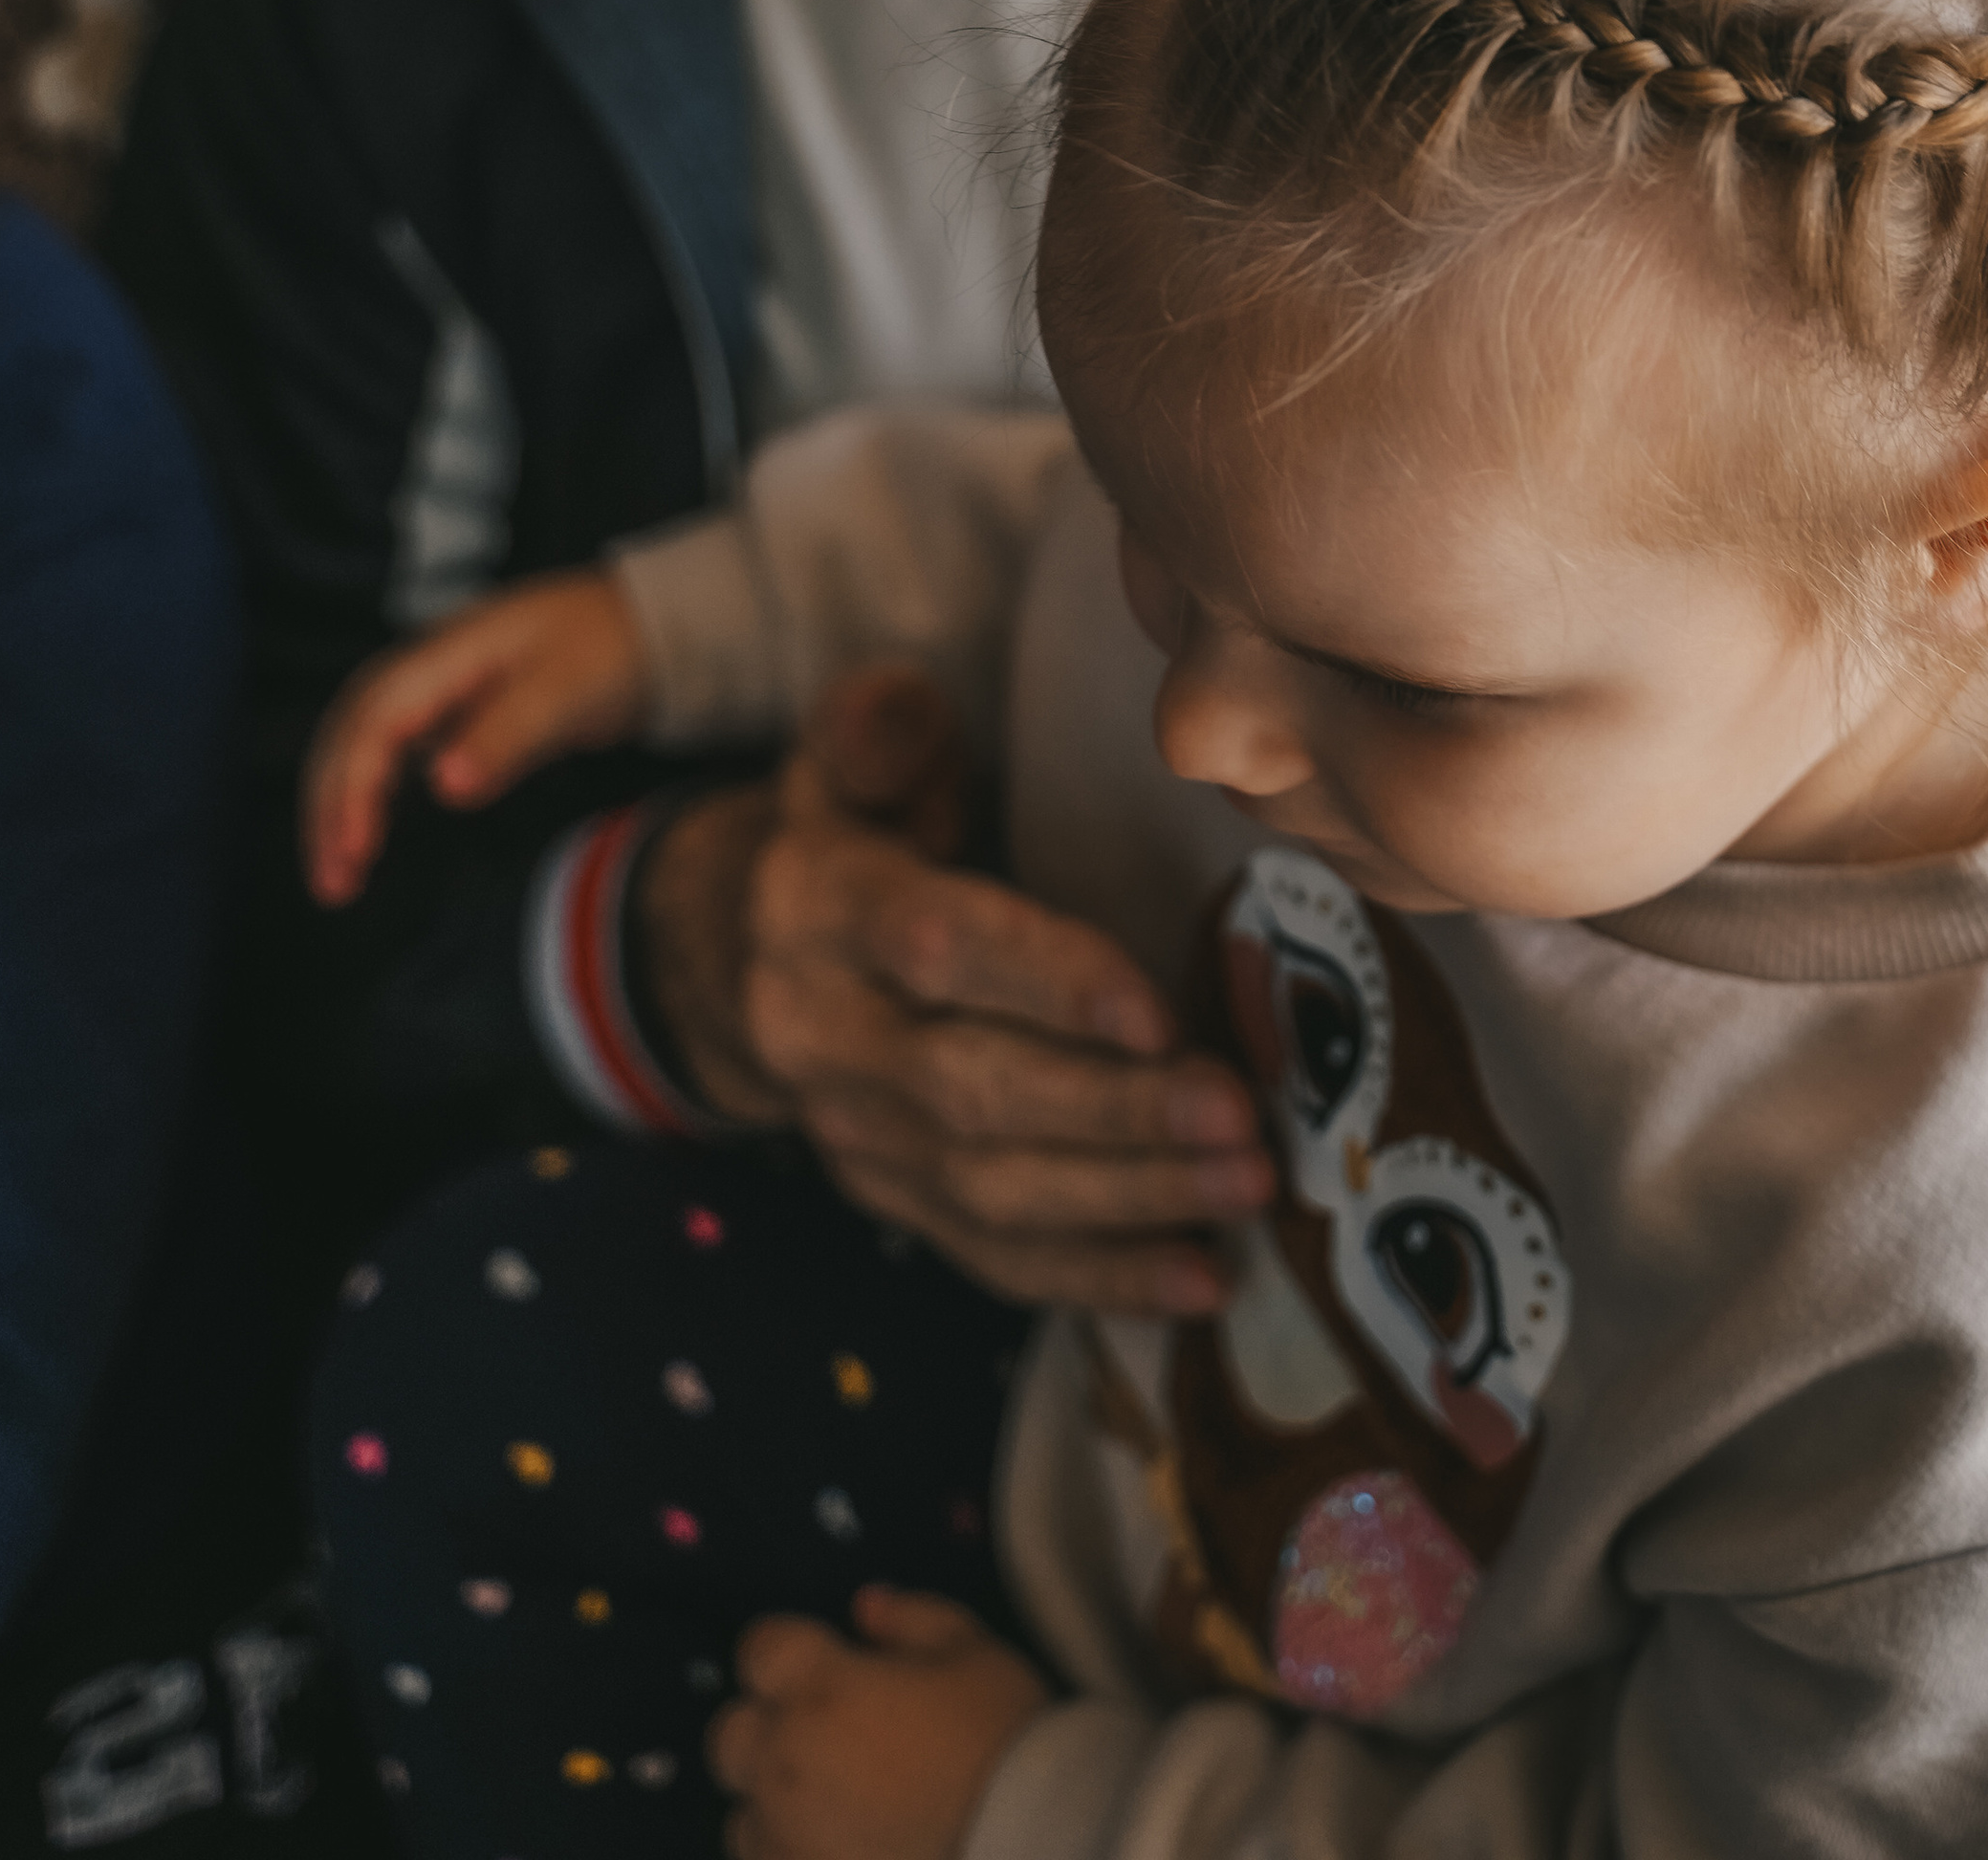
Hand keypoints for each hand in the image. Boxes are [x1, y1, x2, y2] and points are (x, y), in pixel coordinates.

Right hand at [301, 572, 645, 904]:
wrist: (645, 622)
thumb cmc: (610, 646)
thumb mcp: (568, 690)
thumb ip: (508, 736)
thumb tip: (445, 787)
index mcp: (450, 652)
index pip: (375, 720)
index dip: (354, 786)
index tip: (355, 849)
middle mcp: (428, 666)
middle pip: (349, 732)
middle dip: (329, 806)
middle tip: (332, 882)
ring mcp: (435, 686)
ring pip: (361, 743)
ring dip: (339, 806)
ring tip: (338, 877)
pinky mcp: (450, 710)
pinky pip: (389, 752)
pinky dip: (368, 796)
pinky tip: (367, 838)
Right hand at [637, 677, 1274, 1312]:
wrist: (740, 959)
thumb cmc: (851, 832)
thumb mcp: (847, 753)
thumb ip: (880, 725)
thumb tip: (902, 710)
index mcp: (817, 908)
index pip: (934, 947)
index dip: (1044, 981)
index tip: (1156, 1010)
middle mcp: (821, 1034)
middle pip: (970, 1088)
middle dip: (1114, 1112)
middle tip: (1240, 1115)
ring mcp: (852, 1134)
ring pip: (988, 1187)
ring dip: (1127, 1198)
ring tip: (1247, 1186)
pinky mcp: (891, 1200)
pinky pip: (992, 1256)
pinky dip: (1100, 1277)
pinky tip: (1203, 1278)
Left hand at [709, 1591, 1048, 1859]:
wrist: (1029, 1846)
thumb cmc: (1003, 1742)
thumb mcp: (973, 1651)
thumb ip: (911, 1618)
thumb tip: (864, 1607)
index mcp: (820, 1689)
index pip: (758, 1650)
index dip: (787, 1651)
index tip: (821, 1660)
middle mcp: (785, 1763)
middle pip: (729, 1735)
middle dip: (765, 1724)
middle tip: (823, 1733)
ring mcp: (785, 1841)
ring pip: (741, 1814)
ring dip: (772, 1801)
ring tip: (832, 1804)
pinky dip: (788, 1852)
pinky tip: (836, 1846)